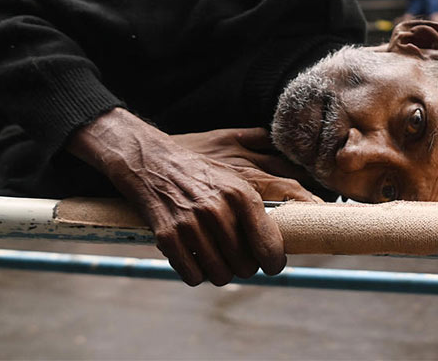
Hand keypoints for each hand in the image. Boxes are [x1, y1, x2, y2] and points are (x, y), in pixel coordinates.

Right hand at [69, 110, 313, 285]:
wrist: (152, 162)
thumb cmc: (201, 174)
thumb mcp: (236, 179)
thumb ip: (259, 208)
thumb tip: (285, 240)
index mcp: (242, 194)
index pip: (270, 246)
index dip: (275, 262)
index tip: (272, 264)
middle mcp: (218, 210)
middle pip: (246, 266)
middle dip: (246, 268)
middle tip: (240, 259)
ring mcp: (191, 224)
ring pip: (221, 275)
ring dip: (222, 273)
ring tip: (219, 260)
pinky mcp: (167, 237)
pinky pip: (193, 276)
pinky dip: (197, 275)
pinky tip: (197, 261)